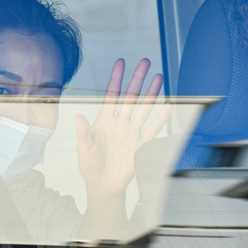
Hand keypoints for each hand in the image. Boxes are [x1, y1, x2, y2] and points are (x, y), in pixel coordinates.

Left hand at [75, 58, 171, 197]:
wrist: (103, 185)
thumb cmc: (90, 166)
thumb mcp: (84, 149)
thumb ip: (83, 133)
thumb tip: (79, 116)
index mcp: (104, 121)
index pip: (112, 95)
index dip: (116, 79)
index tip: (121, 63)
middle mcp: (120, 123)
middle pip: (131, 97)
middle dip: (138, 79)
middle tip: (145, 62)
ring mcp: (132, 133)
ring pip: (144, 108)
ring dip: (152, 93)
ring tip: (159, 77)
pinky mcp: (141, 145)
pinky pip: (154, 129)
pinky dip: (162, 118)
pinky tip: (168, 106)